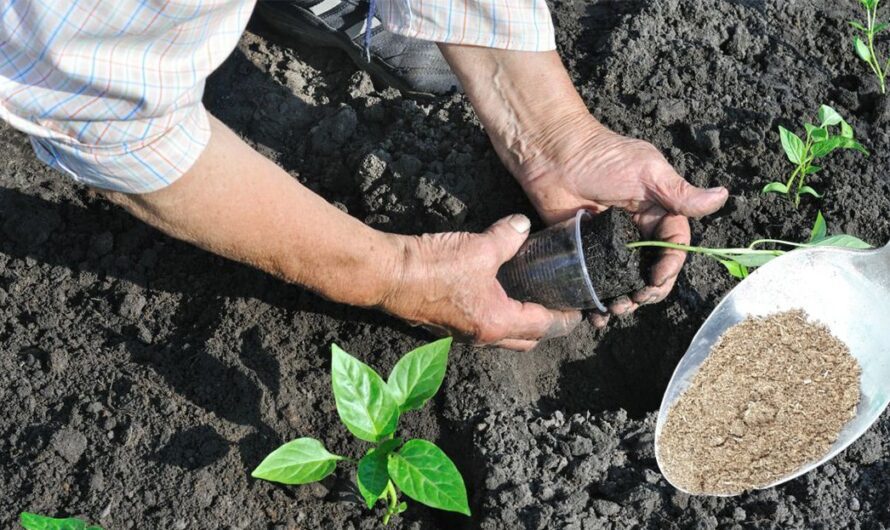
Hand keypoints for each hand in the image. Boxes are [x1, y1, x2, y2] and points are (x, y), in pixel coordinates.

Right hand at [381, 215, 581, 350]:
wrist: (388, 275)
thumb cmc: (433, 267)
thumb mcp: (479, 247)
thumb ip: (508, 237)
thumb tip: (522, 226)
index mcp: (497, 322)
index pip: (544, 326)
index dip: (565, 317)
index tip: (579, 309)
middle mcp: (482, 335)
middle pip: (526, 340)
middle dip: (545, 326)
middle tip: (557, 304)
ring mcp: (462, 333)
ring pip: (502, 336)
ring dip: (519, 322)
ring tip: (530, 297)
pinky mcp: (446, 324)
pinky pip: (481, 325)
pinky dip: (496, 314)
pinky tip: (496, 291)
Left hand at [518, 118, 728, 326]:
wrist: (552, 154)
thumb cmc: (601, 157)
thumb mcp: (647, 172)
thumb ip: (680, 193)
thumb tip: (722, 197)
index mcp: (657, 212)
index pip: (673, 246)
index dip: (669, 266)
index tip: (656, 279)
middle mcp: (635, 231)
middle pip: (651, 269)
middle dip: (648, 290)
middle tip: (636, 300)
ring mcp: (609, 243)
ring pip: (624, 279)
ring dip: (625, 300)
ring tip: (615, 309)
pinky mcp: (583, 251)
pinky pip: (594, 280)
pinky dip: (595, 300)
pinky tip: (594, 313)